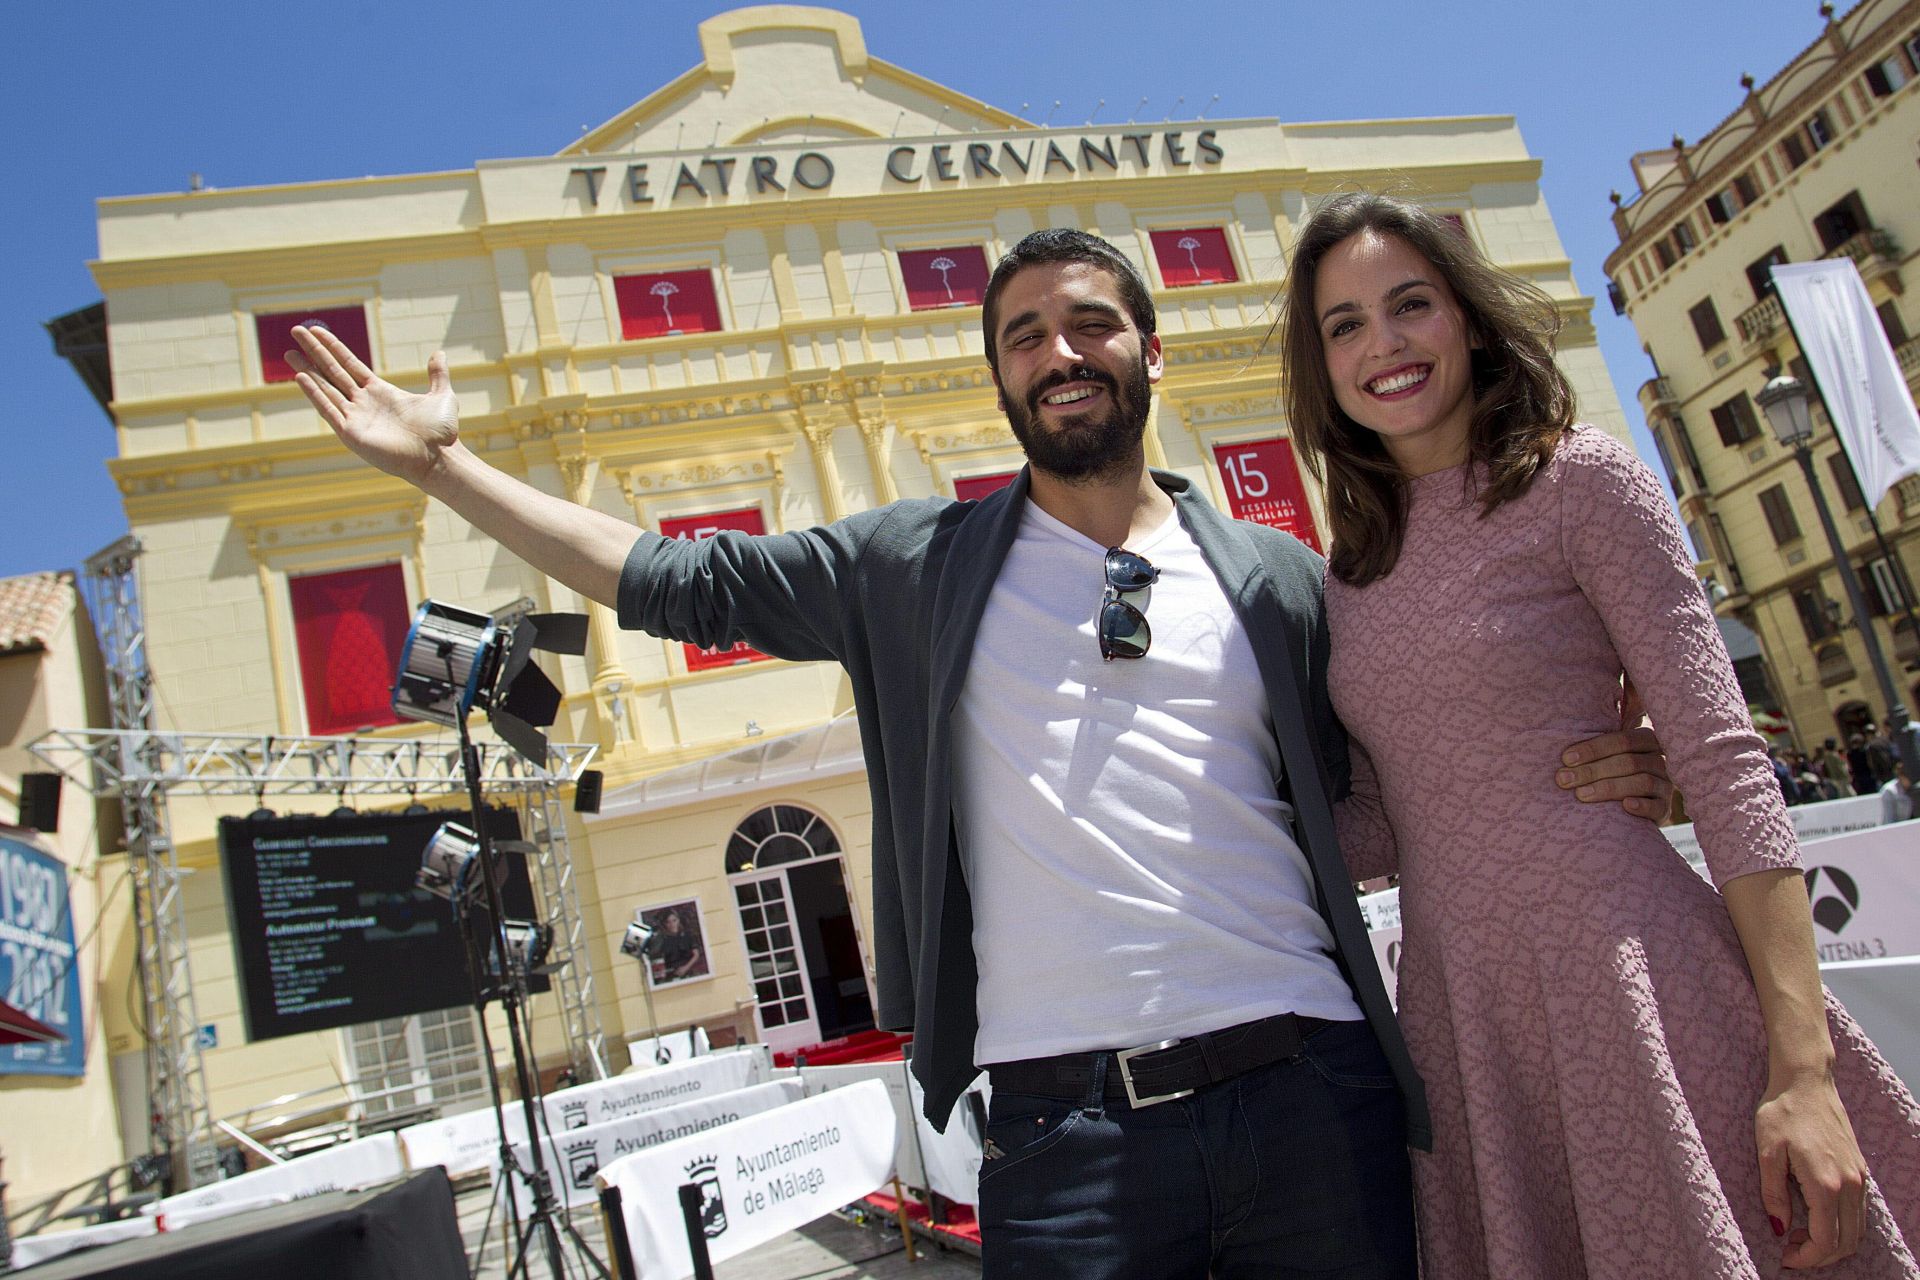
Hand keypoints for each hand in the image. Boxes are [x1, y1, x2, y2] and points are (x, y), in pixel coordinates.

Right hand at [288, 325, 459, 487]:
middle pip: (332, 371)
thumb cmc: (441, 433)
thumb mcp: (442, 396)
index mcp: (380, 392)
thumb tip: (439, 353)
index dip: (332, 347)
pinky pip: (328, 409)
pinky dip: (315, 394)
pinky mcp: (351, 433)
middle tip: (295, 331)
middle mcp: (363, 403)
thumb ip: (437, 374)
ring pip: (325, 388)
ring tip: (288, 353)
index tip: (316, 331)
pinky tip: (300, 378)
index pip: (349, 364)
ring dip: (306, 370)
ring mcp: (356, 418)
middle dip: (314, 351)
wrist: (439, 458)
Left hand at [1556, 724, 1671, 819]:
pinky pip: (1657, 806)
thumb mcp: (1606, 754)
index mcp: (1645, 740)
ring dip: (1609, 788)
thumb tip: (1565, 740)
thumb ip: (1595, 741)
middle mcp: (1659, 760)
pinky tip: (1625, 806)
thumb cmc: (1610, 773)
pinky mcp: (1665, 808)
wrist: (1631, 808)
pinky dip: (1641, 805)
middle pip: (1628, 762)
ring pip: (1641, 782)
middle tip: (1564, 780)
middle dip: (1592, 770)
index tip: (1566, 759)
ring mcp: (1665, 785)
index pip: (1622, 740)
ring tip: (1581, 795)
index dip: (1593, 748)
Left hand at [1756, 1072, 1867, 1267]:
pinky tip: (1814, 1217)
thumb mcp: (1767, 1152)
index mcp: (1826, 1183)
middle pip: (1846, 1242)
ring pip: (1856, 1230)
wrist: (1807, 1082)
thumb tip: (1779, 1227)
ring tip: (1799, 1234)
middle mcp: (1850, 1184)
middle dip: (1819, 1256)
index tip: (1785, 1257)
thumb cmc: (1782, 1112)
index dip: (1807, 1257)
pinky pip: (1858, 1212)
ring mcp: (1859, 1177)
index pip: (1826, 1240)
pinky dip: (1841, 1226)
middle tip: (1790, 1250)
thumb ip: (1773, 1193)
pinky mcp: (1860, 1170)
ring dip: (1832, 1243)